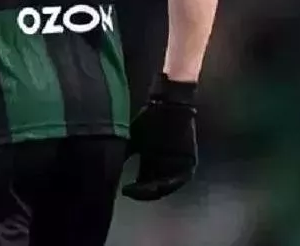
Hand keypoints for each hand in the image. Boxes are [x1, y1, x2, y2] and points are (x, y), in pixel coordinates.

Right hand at [121, 74, 197, 200]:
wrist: (169, 107)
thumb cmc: (148, 119)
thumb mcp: (133, 139)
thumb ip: (124, 154)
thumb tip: (109, 167)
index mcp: (150, 161)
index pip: (143, 183)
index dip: (135, 190)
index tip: (124, 191)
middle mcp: (164, 165)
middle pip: (155, 186)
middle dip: (144, 192)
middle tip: (133, 192)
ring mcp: (178, 165)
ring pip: (167, 184)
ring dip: (156, 189)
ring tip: (145, 190)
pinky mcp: (190, 163)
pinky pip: (181, 178)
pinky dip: (171, 183)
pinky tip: (160, 185)